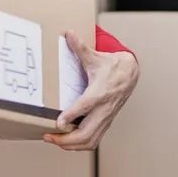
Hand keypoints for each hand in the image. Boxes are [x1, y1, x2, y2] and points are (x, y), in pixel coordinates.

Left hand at [44, 30, 138, 150]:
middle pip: (87, 132)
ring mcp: (105, 118)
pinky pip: (93, 140)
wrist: (130, 74)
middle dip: (66, 139)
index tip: (58, 122)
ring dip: (71, 145)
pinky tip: (65, 142)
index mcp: (100, 92)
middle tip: (47, 136)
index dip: (72, 115)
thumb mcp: (95, 56)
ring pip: (90, 141)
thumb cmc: (111, 66)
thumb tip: (69, 33)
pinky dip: (79, 145)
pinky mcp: (105, 122)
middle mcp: (103, 109)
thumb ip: (80, 47)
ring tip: (53, 141)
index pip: (86, 106)